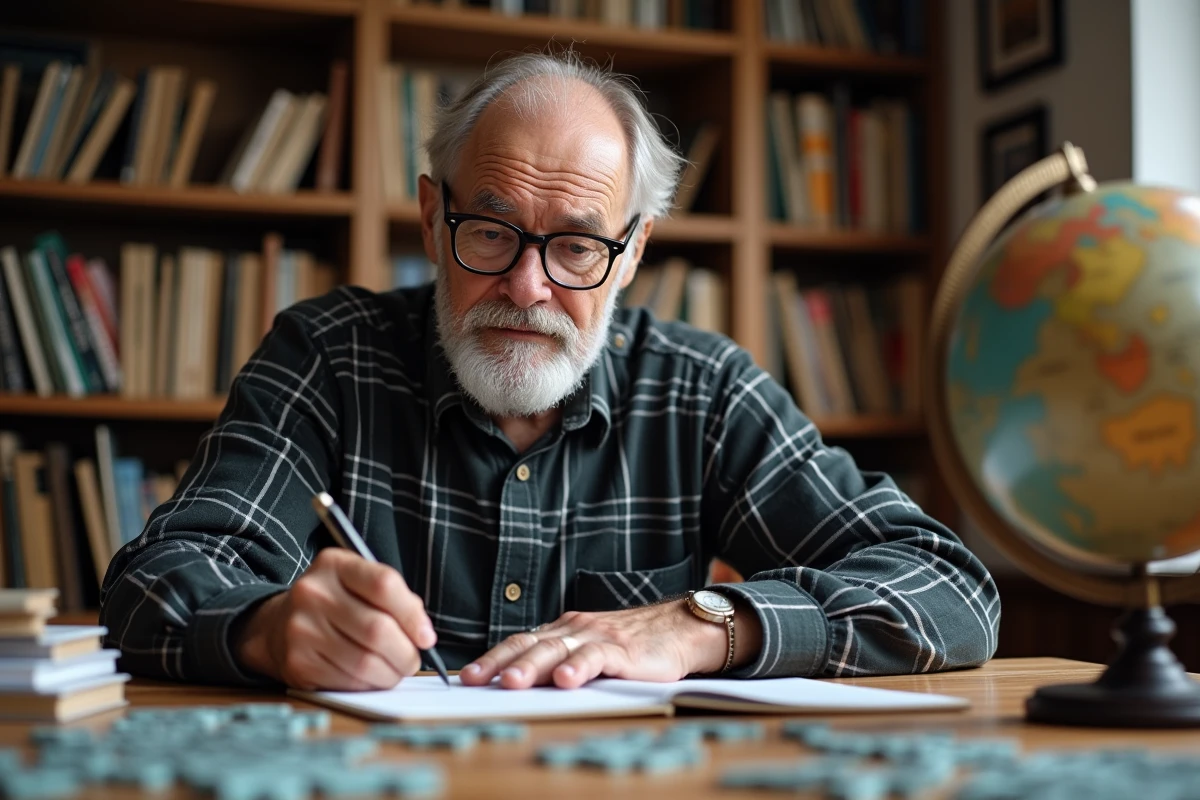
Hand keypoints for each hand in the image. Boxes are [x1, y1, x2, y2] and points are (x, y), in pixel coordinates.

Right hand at [232, 548, 436, 690]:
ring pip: (364, 662)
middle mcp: (313, 593)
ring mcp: (301, 629)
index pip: (383, 585)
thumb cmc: (334, 604)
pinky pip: (347, 682)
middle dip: (406, 653)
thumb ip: (394, 599)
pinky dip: (368, 685)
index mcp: (335, 565)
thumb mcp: (359, 584)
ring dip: (390, 674)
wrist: (277, 625)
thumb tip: (423, 634)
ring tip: (394, 670)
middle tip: (412, 660)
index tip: (426, 636)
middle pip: (377, 629)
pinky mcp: (298, 663)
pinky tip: (370, 678)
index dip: (412, 615)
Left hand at [459, 598, 762, 689]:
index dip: (493, 658)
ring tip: (513, 683)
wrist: (679, 629)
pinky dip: (579, 667)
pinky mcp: (622, 648)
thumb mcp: (588, 651)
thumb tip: (520, 684)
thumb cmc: (632, 645)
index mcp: (563, 630)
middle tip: (476, 681)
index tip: (467, 677)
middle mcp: (575, 629)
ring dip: (533, 666)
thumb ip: (559, 662)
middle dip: (500, 663)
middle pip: (530, 644)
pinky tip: (566, 680)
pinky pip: (596, 656)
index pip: (520, 642)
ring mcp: (597, 636)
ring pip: (557, 649)